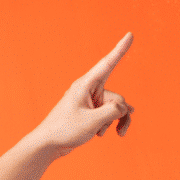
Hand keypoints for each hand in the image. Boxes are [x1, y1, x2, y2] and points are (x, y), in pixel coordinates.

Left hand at [32, 32, 134, 157]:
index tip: (130, 34)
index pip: (107, 63)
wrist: (48, 145)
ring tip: (112, 134)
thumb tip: (125, 108)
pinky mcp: (90, 111)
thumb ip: (113, 111)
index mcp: (85, 84)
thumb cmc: (65, 130)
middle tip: (119, 131)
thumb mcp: (93, 121)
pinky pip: (106, 114)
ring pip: (113, 107)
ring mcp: (89, 101)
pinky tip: (99, 133)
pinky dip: (106, 124)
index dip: (120, 49)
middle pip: (116, 97)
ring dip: (113, 121)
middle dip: (120, 114)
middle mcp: (88, 89)